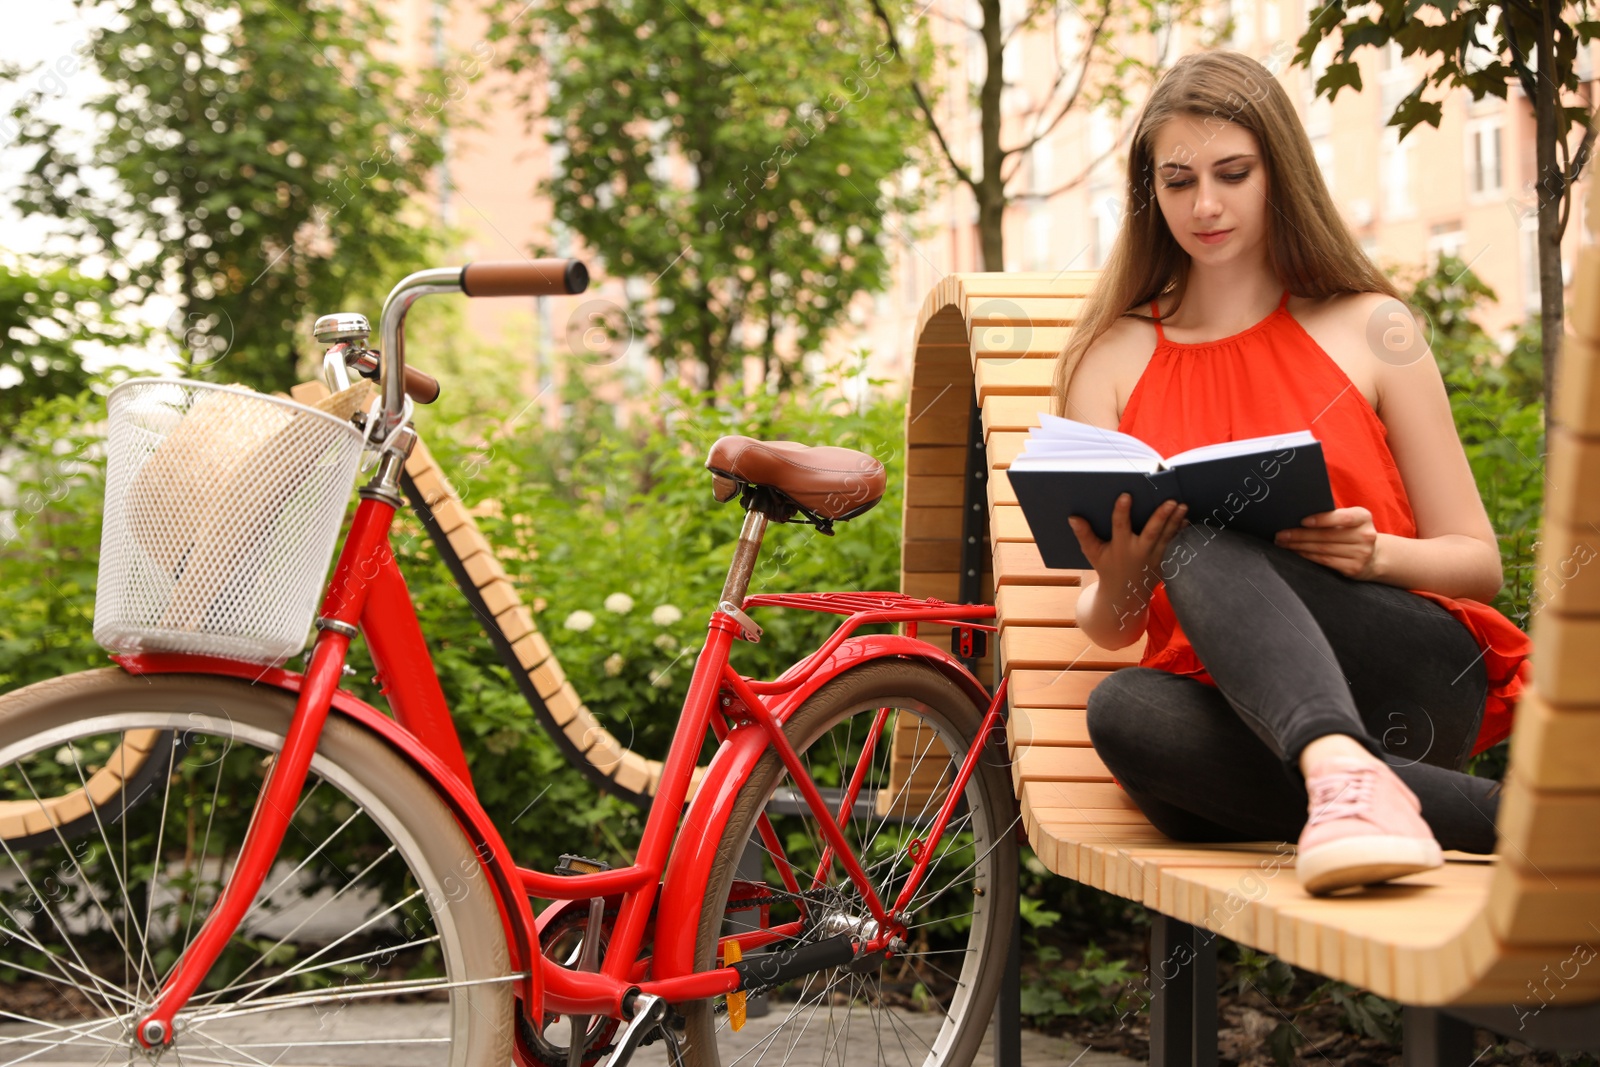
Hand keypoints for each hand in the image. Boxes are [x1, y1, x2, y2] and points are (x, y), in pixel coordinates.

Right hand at [1067, 494, 1188, 589]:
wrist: (1125, 593)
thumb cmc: (1107, 568)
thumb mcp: (1093, 553)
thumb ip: (1084, 535)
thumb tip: (1073, 517)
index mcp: (1120, 547)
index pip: (1120, 526)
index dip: (1122, 511)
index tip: (1126, 495)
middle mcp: (1139, 552)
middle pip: (1152, 533)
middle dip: (1161, 517)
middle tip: (1170, 501)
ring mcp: (1154, 557)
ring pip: (1167, 537)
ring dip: (1176, 521)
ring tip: (1182, 505)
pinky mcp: (1164, 561)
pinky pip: (1175, 545)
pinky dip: (1181, 532)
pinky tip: (1186, 519)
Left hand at [1273, 506, 1380, 579]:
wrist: (1374, 557)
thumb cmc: (1353, 533)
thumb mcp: (1350, 520)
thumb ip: (1332, 516)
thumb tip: (1298, 513)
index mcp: (1363, 517)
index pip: (1342, 517)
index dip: (1321, 519)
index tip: (1302, 521)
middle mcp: (1366, 535)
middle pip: (1326, 535)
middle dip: (1299, 535)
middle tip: (1280, 535)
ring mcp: (1361, 554)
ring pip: (1322, 549)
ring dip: (1298, 546)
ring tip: (1283, 544)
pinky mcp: (1354, 568)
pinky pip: (1324, 561)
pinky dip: (1307, 556)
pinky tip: (1296, 552)